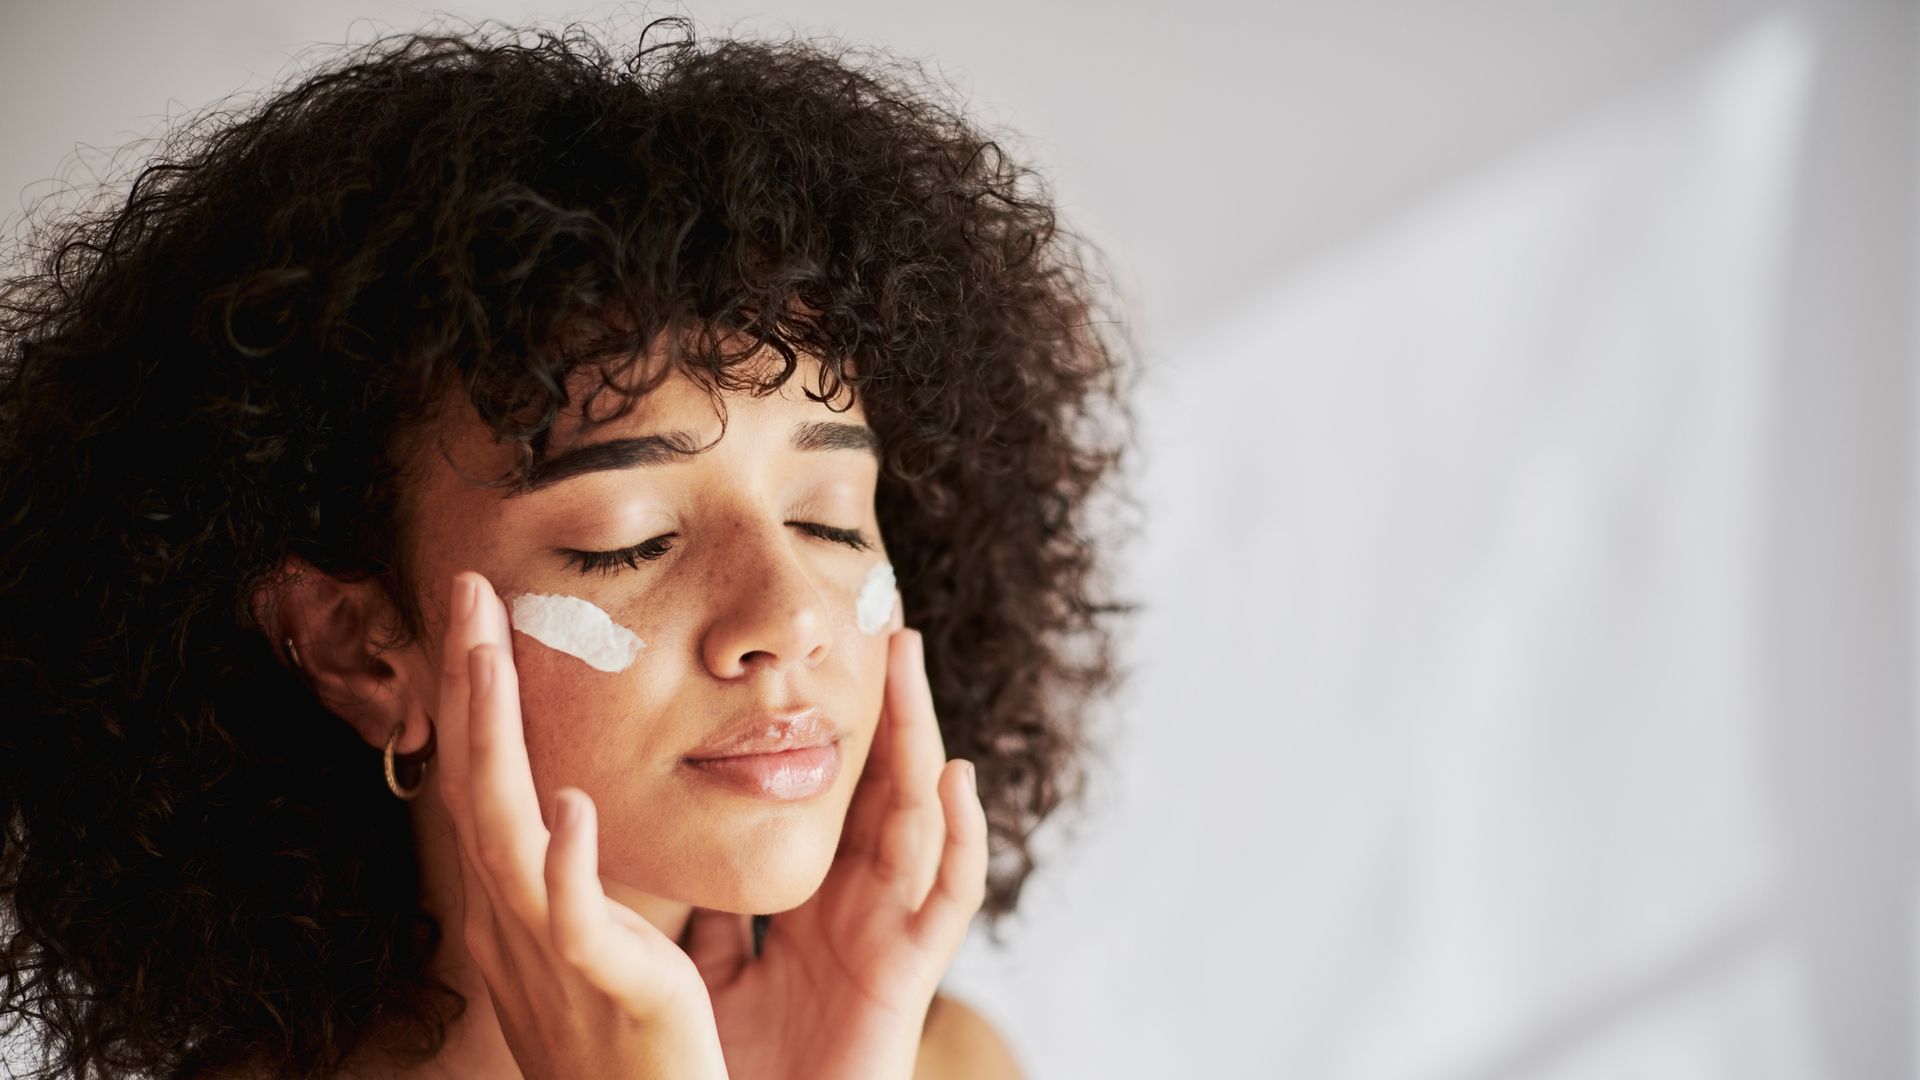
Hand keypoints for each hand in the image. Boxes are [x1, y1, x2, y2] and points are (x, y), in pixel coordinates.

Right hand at [437, 570, 729, 1079]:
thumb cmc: (620, 1043)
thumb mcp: (586, 944)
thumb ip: (574, 877)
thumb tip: (568, 812)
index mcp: (516, 902)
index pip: (486, 778)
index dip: (477, 694)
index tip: (481, 613)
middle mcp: (511, 918)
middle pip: (477, 781)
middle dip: (469, 683)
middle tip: (468, 589)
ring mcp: (545, 951)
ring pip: (504, 828)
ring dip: (493, 736)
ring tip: (489, 654)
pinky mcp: (600, 987)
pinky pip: (571, 918)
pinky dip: (562, 860)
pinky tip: (566, 804)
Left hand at [680, 617, 991, 1079]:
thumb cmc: (732, 1077)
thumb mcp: (707, 974)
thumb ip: (700, 915)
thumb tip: (650, 851)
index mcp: (808, 909)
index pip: (829, 801)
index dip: (836, 735)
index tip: (826, 661)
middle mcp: (856, 913)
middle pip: (880, 792)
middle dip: (888, 713)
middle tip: (887, 629)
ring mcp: (887, 939)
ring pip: (915, 820)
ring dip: (919, 738)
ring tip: (911, 666)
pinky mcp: (907, 980)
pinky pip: (946, 901)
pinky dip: (961, 839)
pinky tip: (955, 780)